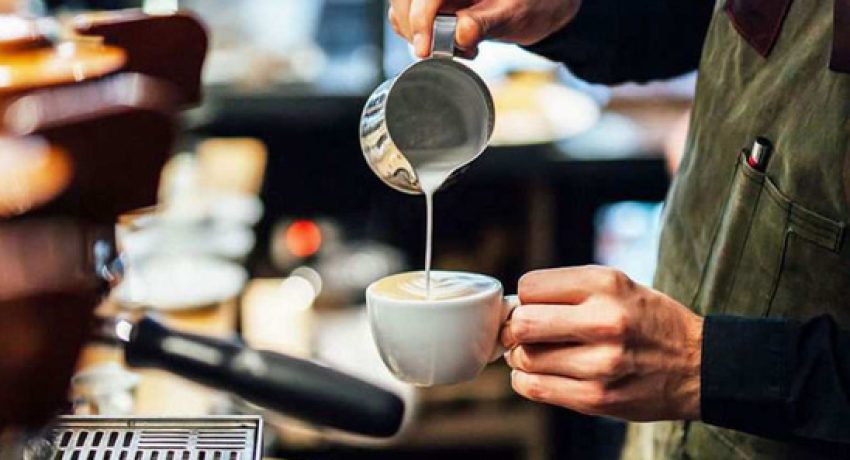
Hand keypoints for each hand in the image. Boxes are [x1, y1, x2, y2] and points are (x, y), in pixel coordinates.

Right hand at [388, 0, 581, 57]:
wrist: (541, 6)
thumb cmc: (533, 5)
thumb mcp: (514, 15)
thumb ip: (486, 23)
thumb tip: (460, 34)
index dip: (420, 18)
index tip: (425, 49)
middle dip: (412, 26)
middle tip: (431, 53)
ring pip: (403, 4)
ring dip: (414, 31)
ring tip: (450, 47)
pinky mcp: (436, 0)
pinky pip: (411, 11)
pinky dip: (419, 31)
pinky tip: (444, 43)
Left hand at [501, 266, 703, 420]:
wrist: (700, 366)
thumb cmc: (648, 321)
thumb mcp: (617, 285)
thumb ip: (567, 290)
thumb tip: (510, 308)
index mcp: (606, 284)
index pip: (530, 287)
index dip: (525, 298)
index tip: (533, 307)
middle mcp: (604, 321)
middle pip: (522, 323)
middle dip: (515, 328)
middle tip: (524, 333)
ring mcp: (601, 364)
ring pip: (525, 358)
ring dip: (521, 357)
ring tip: (538, 354)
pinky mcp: (597, 399)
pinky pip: (535, 388)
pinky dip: (527, 380)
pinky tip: (541, 374)